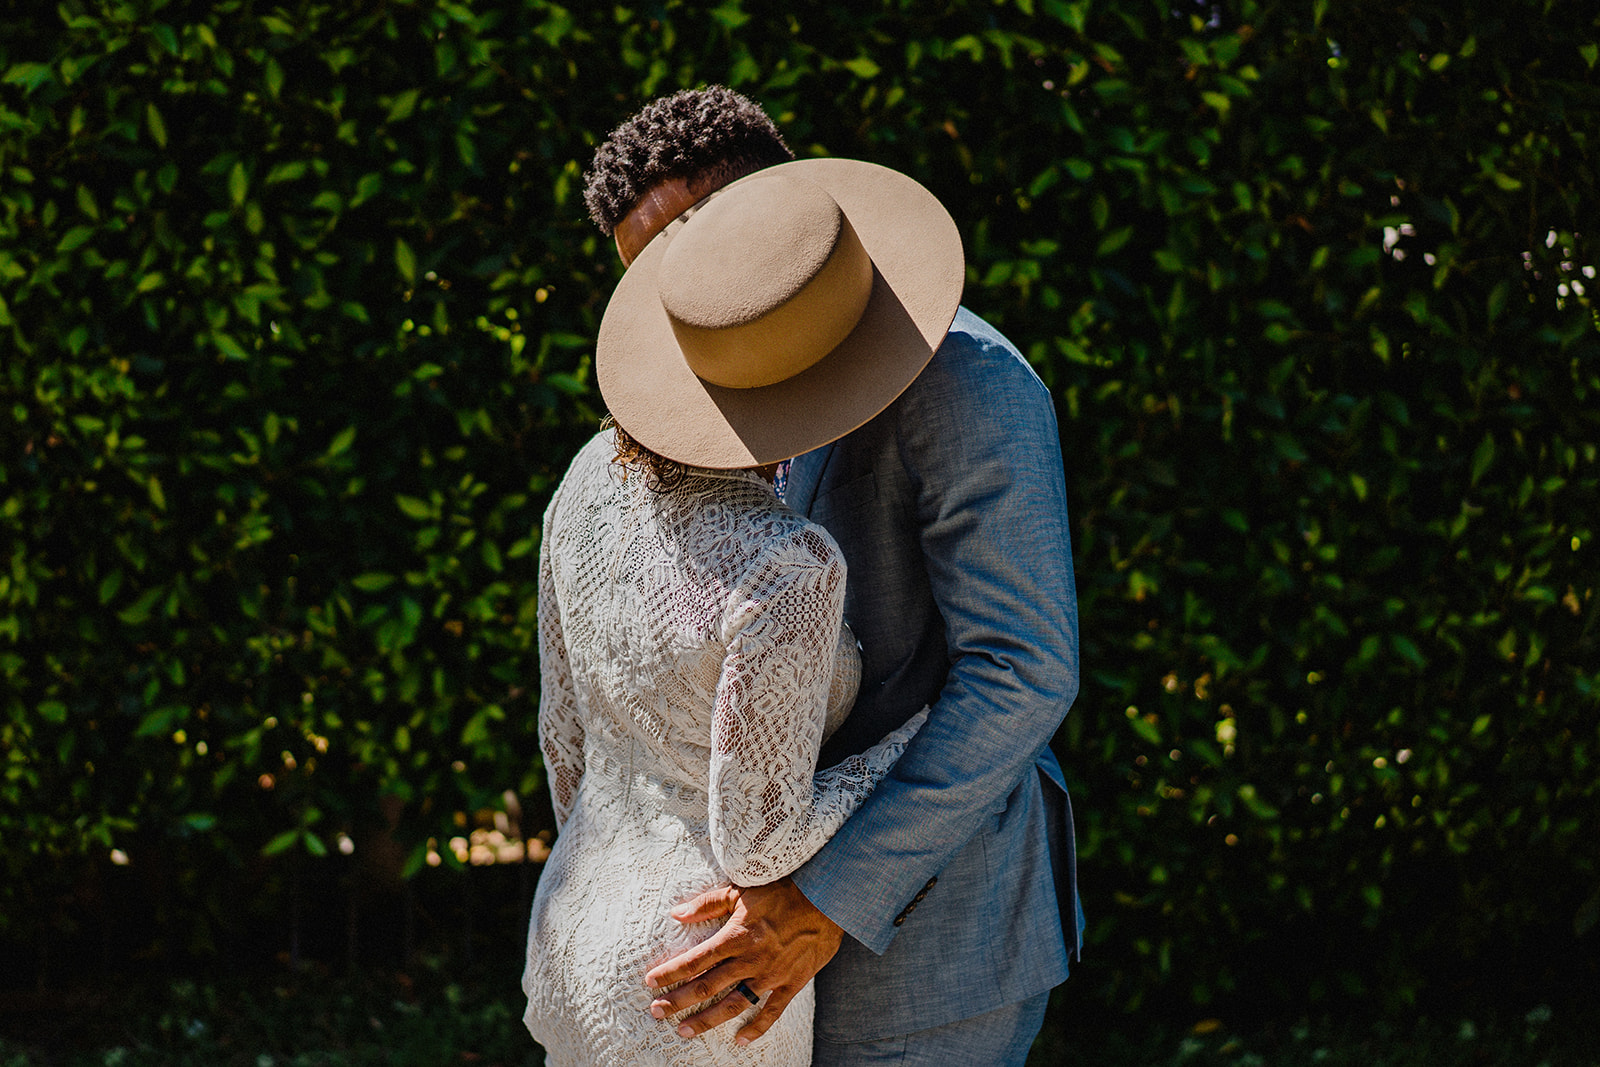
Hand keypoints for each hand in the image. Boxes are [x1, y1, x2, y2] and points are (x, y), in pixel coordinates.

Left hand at [644, 877, 842, 1046]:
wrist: (826, 899)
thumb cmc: (782, 890)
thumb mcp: (740, 890)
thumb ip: (706, 903)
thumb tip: (675, 913)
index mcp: (734, 936)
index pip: (694, 960)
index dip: (670, 973)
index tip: (650, 982)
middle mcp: (749, 960)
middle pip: (706, 987)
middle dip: (678, 1001)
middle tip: (657, 1012)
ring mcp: (770, 975)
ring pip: (732, 1004)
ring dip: (707, 1020)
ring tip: (684, 1031)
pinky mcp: (791, 983)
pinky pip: (771, 1012)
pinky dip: (756, 1028)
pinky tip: (740, 1040)